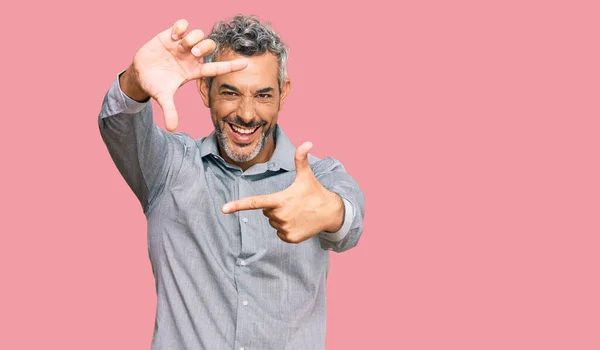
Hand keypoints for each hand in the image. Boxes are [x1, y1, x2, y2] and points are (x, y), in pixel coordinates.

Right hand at [123, 19, 247, 130]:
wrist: (140, 73)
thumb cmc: (155, 85)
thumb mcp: (163, 97)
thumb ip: (170, 111)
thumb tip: (172, 128)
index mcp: (194, 71)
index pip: (216, 68)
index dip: (231, 66)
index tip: (246, 64)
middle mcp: (191, 57)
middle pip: (209, 47)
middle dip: (203, 48)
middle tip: (191, 53)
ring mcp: (182, 45)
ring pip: (198, 34)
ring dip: (192, 38)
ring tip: (179, 44)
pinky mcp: (171, 35)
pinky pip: (183, 24)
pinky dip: (181, 27)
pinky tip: (173, 35)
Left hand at [222, 142, 344, 243]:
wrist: (330, 213)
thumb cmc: (315, 192)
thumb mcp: (306, 175)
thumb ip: (301, 159)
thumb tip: (307, 142)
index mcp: (280, 200)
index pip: (255, 202)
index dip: (238, 205)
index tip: (224, 209)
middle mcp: (280, 216)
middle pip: (266, 211)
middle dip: (275, 207)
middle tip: (292, 202)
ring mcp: (285, 228)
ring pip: (273, 223)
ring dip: (281, 218)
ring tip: (297, 212)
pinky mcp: (290, 238)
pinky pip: (279, 233)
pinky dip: (286, 229)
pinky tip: (298, 222)